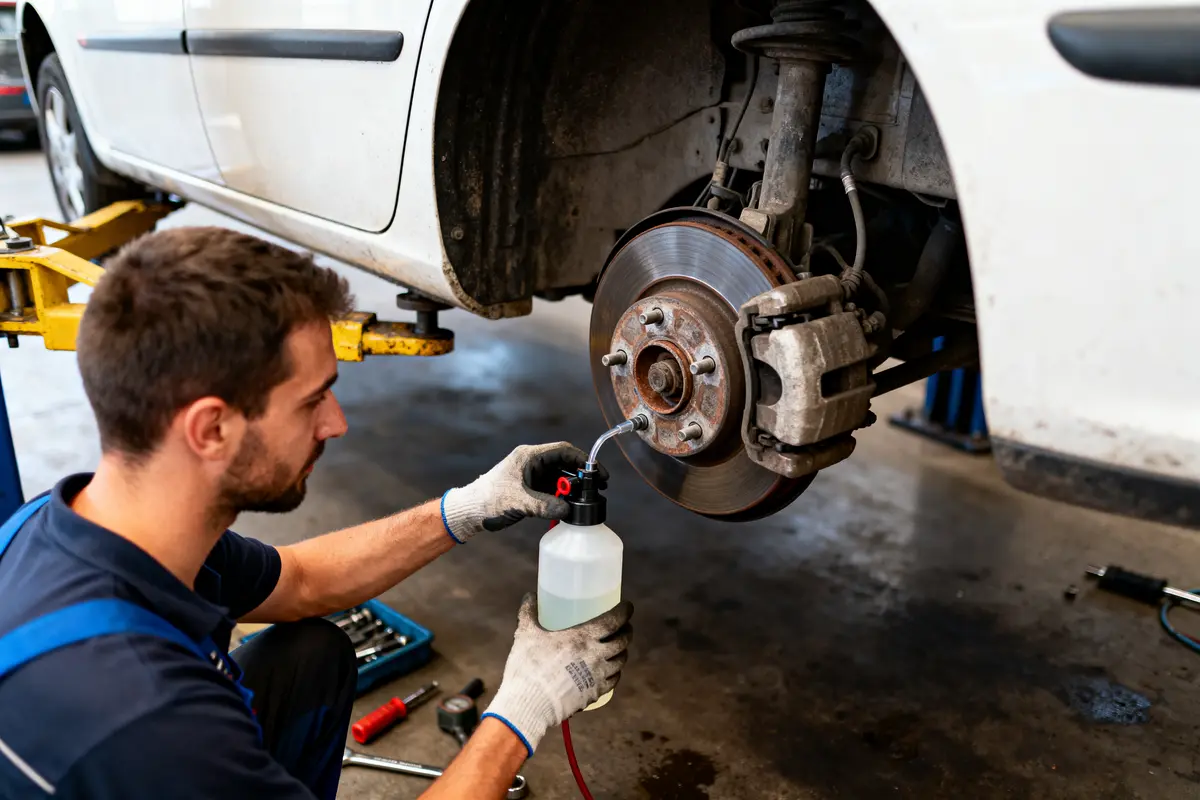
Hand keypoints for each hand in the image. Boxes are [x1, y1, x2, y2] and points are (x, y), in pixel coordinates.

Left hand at [440, 442, 608, 542]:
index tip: (597, 472)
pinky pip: (553, 490)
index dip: (582, 460)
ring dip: (573, 488)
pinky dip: (563, 497)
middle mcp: (533, 463)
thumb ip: (544, 505)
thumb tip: (567, 510)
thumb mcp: (518, 502)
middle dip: (582, 475)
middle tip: (599, 487)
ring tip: (588, 499)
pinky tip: (571, 507)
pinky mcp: (531, 490)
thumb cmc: (488, 499)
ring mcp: (532, 477)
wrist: (470, 511)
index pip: (563, 451)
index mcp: (529, 457)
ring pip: (560, 478)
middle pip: (565, 464)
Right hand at [481, 594, 632, 755]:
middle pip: (622, 641)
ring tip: (618, 648)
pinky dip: (615, 672)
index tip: (627, 606)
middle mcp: (596, 656)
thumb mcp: (525, 633)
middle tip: (624, 626)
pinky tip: (610, 670)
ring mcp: (597, 677)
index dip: (624, 611)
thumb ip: (529, 612)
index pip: (613, 621)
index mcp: (583, 637)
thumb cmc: (528, 666)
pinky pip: (613, 681)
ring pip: (620, 661)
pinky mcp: (594, 694)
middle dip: (626, 631)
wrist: (529, 704)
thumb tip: (529, 596)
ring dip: (622, 652)